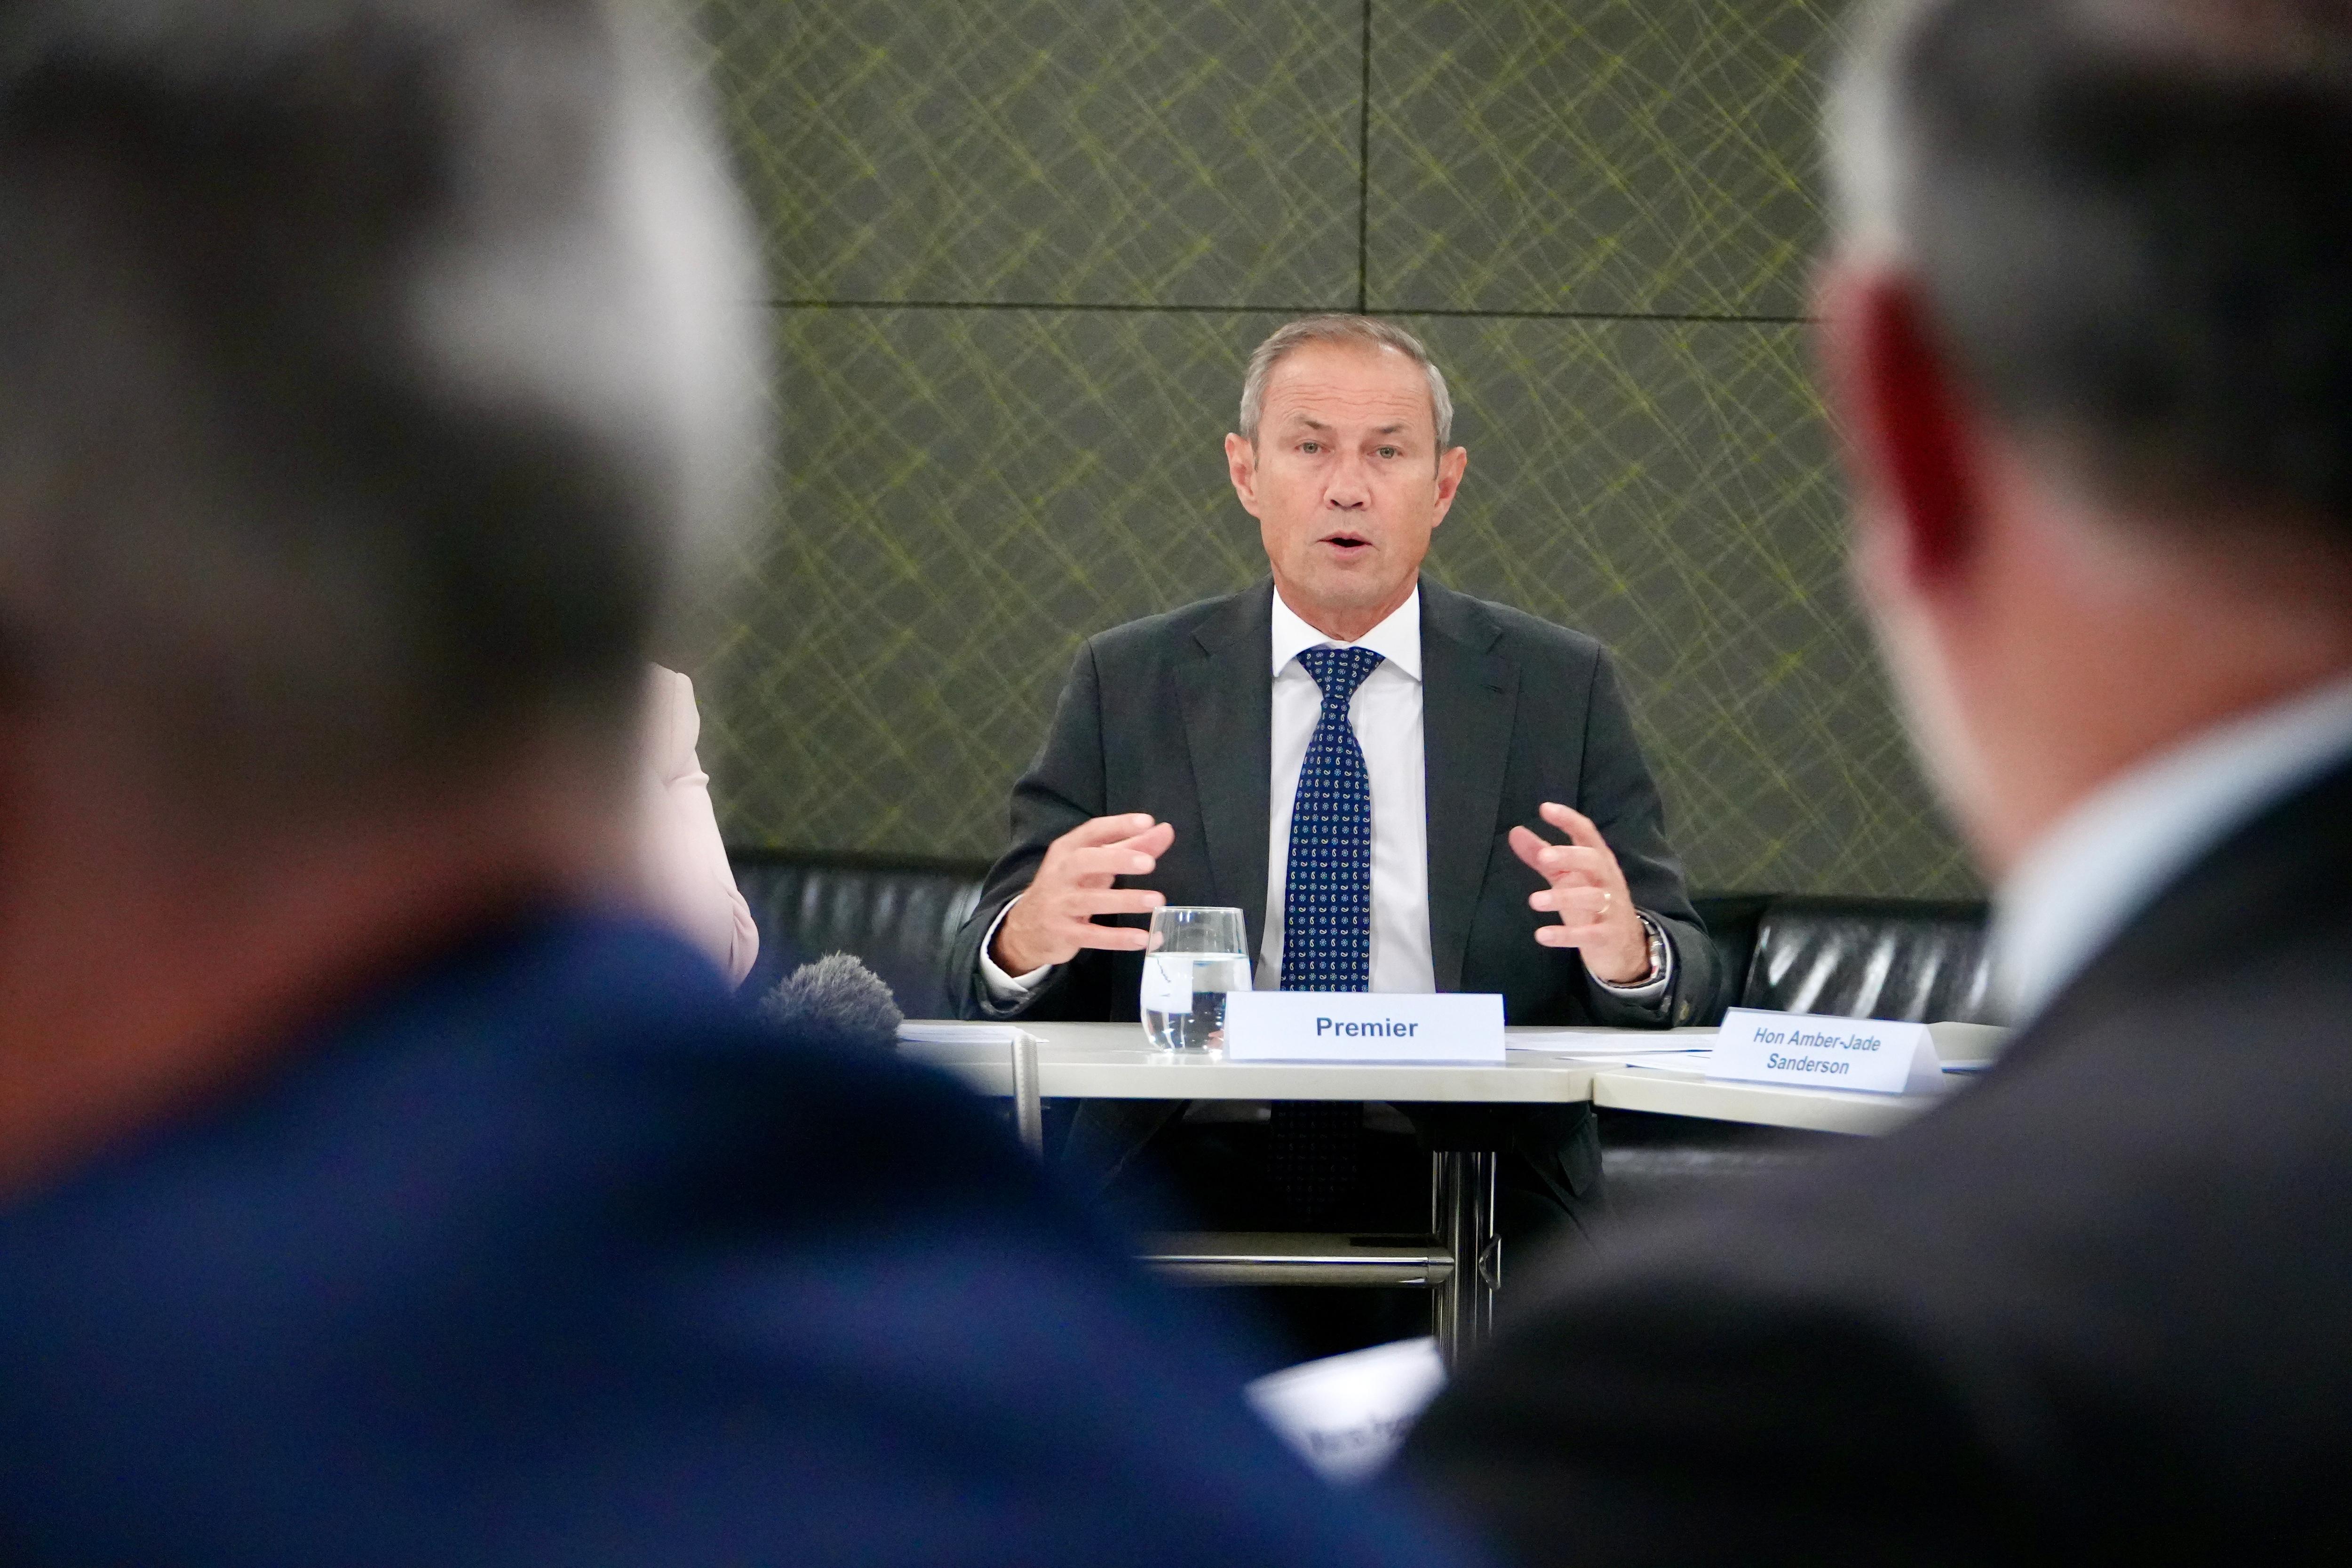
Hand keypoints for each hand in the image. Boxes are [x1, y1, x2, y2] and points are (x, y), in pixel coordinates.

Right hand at [992, 814, 1174, 972]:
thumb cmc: (1070, 887)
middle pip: (1086, 861)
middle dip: (1117, 859)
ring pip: (1091, 900)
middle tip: (1149, 863)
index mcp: (1068, 850)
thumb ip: (1131, 847)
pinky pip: (1092, 936)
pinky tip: (1143, 938)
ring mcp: (1059, 904)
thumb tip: (1165, 830)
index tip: (1148, 822)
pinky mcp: (1063, 933)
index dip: (1119, 825)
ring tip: (1156, 901)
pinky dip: (1118, 938)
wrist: (1026, 927)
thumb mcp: (1095, 864)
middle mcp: (1060, 873)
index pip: (1092, 831)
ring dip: (1125, 900)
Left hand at [1509, 802, 1652, 983]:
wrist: (1625, 945)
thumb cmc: (1591, 903)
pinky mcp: (1608, 936)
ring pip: (1593, 898)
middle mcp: (1608, 880)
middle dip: (1570, 856)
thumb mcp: (1566, 877)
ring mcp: (1611, 908)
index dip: (1568, 820)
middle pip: (1594, 861)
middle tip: (1544, 857)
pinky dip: (1566, 935)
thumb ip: (1542, 855)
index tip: (1545, 808)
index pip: (1587, 834)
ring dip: (1563, 898)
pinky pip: (1589, 934)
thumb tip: (1515, 832)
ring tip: (1534, 901)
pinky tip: (1542, 935)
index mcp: (1598, 861)